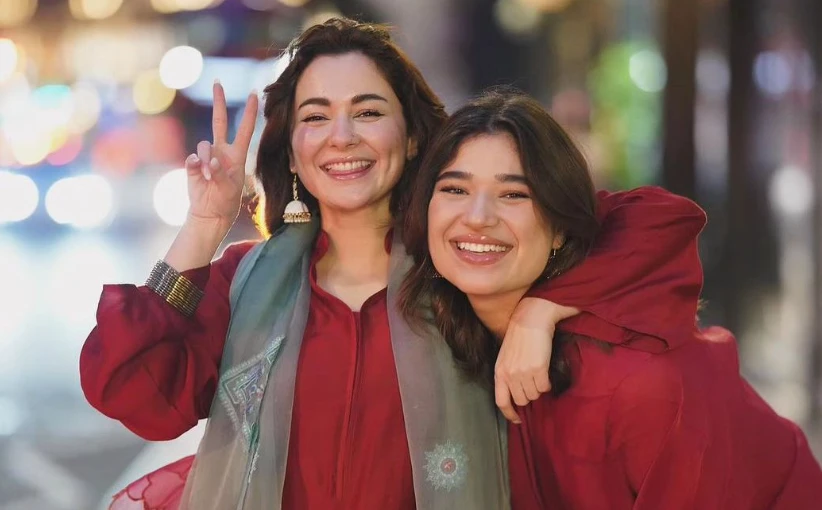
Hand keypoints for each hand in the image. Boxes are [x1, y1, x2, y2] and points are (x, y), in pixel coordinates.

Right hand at [185, 80, 258, 226]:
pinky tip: (201, 174)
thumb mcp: (229, 187)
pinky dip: (197, 164)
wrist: (210, 213)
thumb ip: (221, 172)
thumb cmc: (226, 201)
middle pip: (218, 121)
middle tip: (217, 82)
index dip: (250, 111)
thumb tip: (210, 158)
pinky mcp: (193, 164)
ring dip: (208, 159)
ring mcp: (207, 156)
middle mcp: (222, 151)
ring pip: (204, 144)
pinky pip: (193, 157)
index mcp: (237, 155)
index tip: (255, 93)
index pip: (245, 129)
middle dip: (218, 101)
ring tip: (210, 177)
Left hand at [494, 298, 579, 422]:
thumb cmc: (519, 336)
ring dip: (538, 388)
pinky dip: (547, 383)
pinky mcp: (538, 368)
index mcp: (499, 371)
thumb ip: (508, 374)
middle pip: (521, 400)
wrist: (531, 318)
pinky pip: (545, 387)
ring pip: (534, 395)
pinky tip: (545, 371)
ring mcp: (523, 372)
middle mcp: (509, 374)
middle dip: (529, 395)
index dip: (509, 414)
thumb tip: (516, 394)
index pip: (501, 401)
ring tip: (538, 373)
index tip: (517, 420)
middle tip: (533, 382)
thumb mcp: (506, 356)